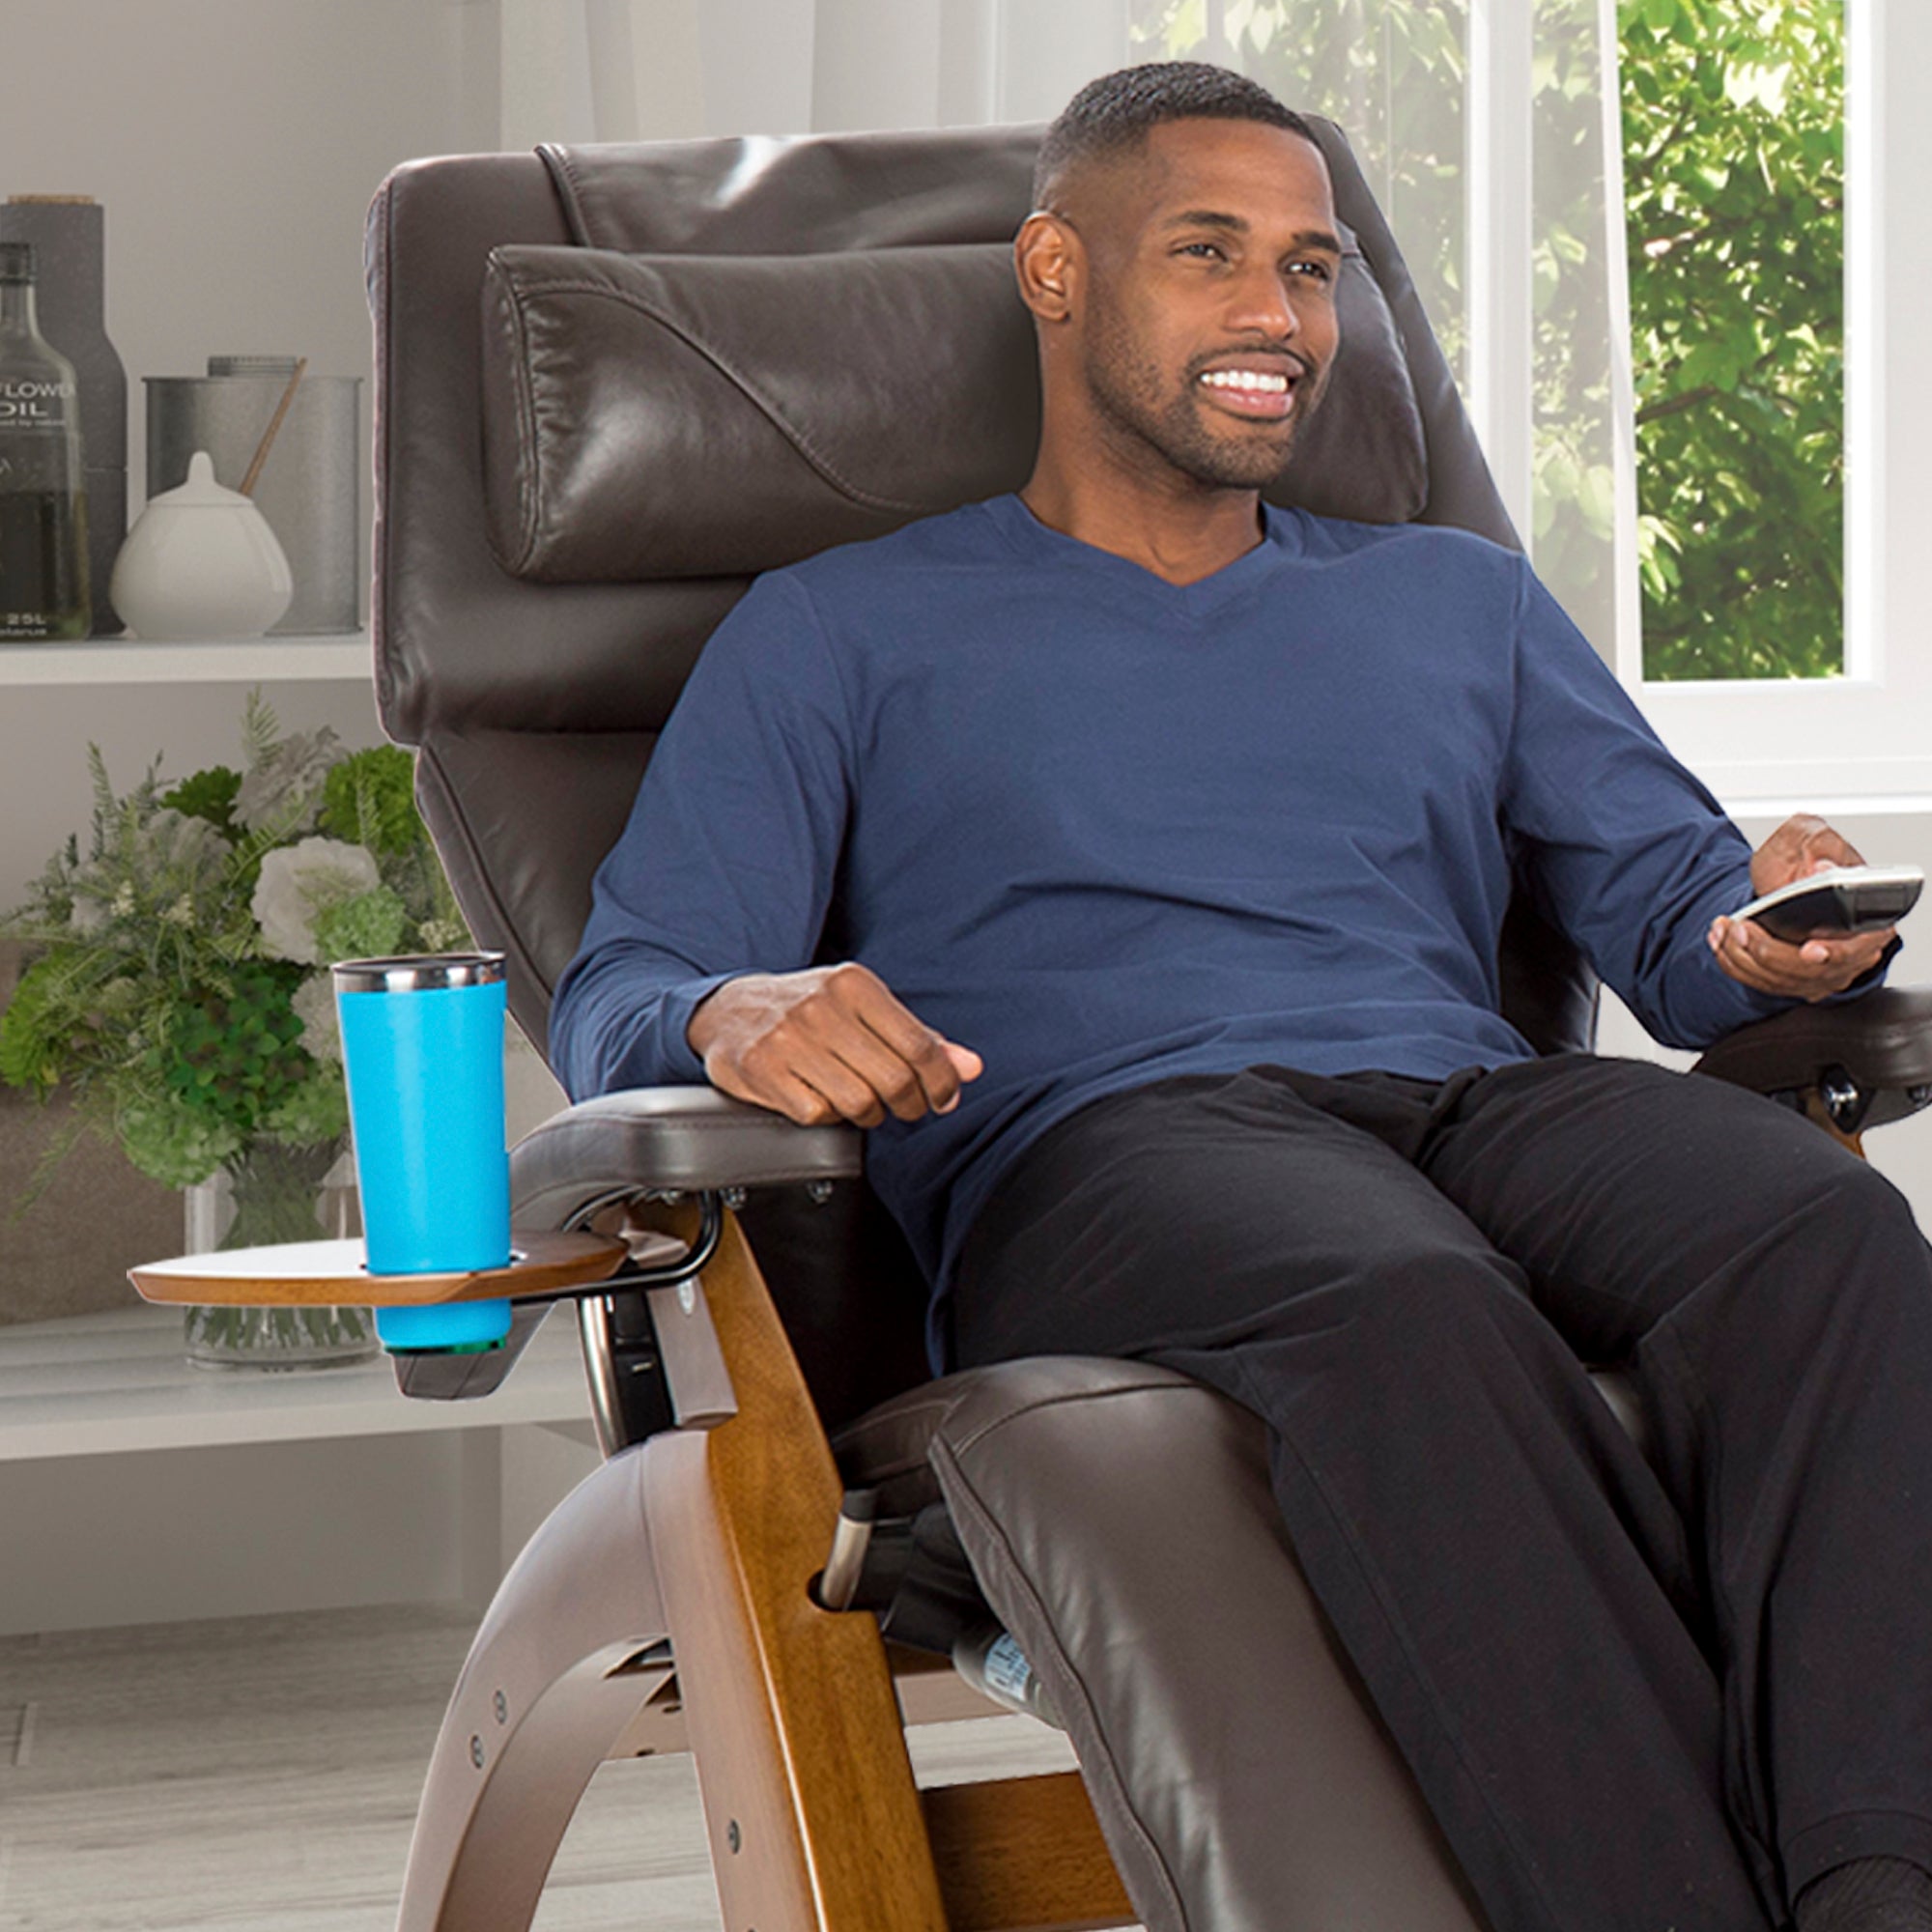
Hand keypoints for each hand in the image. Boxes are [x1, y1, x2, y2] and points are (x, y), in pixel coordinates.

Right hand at [687, 963, 983, 1127]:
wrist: (730, 1009)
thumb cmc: (809, 1010)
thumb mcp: (865, 1009)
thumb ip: (919, 1038)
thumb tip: (970, 1067)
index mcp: (855, 985)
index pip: (919, 1045)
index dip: (941, 1081)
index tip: (944, 1097)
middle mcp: (821, 1007)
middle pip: (893, 1080)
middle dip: (909, 1104)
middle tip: (906, 1107)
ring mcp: (788, 1038)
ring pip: (858, 1102)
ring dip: (868, 1112)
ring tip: (861, 1100)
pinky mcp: (761, 1068)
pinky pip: (817, 1114)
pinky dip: (827, 1116)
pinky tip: (821, 1098)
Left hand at [1708, 813, 1895, 1000]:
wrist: (1790, 872)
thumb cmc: (1808, 856)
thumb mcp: (1814, 836)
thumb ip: (1821, 845)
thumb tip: (1823, 867)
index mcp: (1869, 922)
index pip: (1857, 947)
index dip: (1834, 952)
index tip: (1810, 950)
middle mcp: (1849, 954)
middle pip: (1809, 970)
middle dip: (1768, 951)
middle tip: (1742, 928)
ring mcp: (1822, 971)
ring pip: (1778, 980)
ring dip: (1742, 955)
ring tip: (1724, 928)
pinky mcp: (1793, 978)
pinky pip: (1759, 981)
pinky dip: (1734, 962)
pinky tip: (1721, 940)